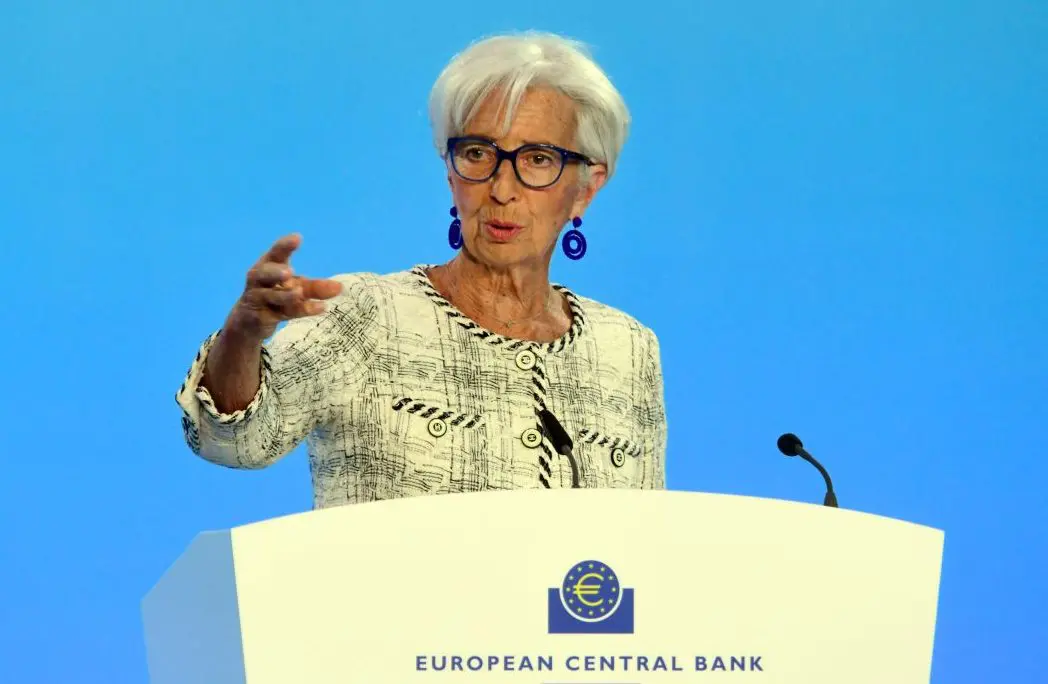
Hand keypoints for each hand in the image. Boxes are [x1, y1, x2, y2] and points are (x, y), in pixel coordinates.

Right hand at [226, 233, 342, 340]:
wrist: (249, 323)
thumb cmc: (274, 297)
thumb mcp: (295, 289)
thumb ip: (316, 287)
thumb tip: (340, 287)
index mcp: (267, 266)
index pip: (275, 254)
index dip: (284, 246)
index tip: (297, 238)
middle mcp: (259, 280)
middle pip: (264, 273)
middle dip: (275, 272)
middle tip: (289, 272)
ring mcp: (258, 299)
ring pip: (272, 296)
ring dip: (285, 295)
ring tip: (299, 292)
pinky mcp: (261, 317)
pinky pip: (282, 313)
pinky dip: (301, 310)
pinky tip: (320, 308)